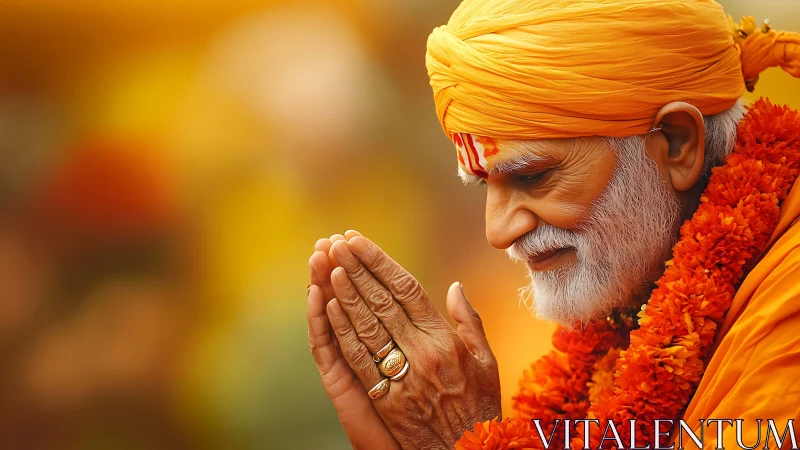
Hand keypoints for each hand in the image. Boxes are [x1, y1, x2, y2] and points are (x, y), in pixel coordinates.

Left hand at [324, 231, 500, 448]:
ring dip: (344, 292)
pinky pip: (358, 359)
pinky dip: (341, 330)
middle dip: (356, 268)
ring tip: (328, 263)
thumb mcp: (487, 362)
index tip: (359, 241)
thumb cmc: (480, 407)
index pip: (407, 289)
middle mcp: (423, 353)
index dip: (380, 262)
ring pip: (366, 325)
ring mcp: (402, 376)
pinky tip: (328, 306)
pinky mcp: (385, 399)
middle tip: (337, 243)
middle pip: (382, 301)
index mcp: (446, 339)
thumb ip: (469, 322)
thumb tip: (454, 286)